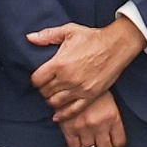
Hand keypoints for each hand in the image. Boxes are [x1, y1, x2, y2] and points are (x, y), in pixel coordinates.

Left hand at [25, 15, 146, 112]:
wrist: (116, 45)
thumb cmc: (92, 37)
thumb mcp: (68, 31)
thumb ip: (47, 35)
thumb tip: (29, 38)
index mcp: (59, 63)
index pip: (36, 80)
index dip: (35, 80)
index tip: (39, 78)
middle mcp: (67, 78)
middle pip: (45, 92)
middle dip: (43, 89)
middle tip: (47, 86)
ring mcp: (79, 89)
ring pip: (55, 103)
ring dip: (51, 100)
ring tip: (53, 95)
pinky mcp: (90, 96)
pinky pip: (72, 110)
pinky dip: (62, 115)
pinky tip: (58, 115)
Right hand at [58, 92, 128, 146]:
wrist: (73, 78)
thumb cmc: (91, 87)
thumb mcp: (109, 101)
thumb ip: (112, 120)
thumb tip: (112, 136)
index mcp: (112, 117)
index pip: (119, 143)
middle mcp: (99, 125)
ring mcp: (83, 128)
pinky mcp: (69, 128)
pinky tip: (80, 146)